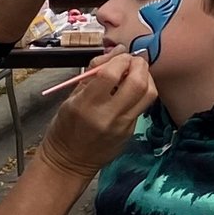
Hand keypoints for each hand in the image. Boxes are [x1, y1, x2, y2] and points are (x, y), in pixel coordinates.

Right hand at [40, 52, 156, 177]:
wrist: (69, 162)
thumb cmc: (65, 127)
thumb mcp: (70, 97)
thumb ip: (93, 73)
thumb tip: (116, 52)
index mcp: (87, 104)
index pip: (112, 74)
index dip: (120, 59)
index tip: (119, 56)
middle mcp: (108, 115)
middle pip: (137, 83)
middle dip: (139, 65)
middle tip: (133, 60)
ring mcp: (123, 126)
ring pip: (148, 95)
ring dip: (146, 77)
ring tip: (136, 73)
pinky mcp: (131, 133)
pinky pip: (142, 107)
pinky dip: (141, 93)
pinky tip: (131, 90)